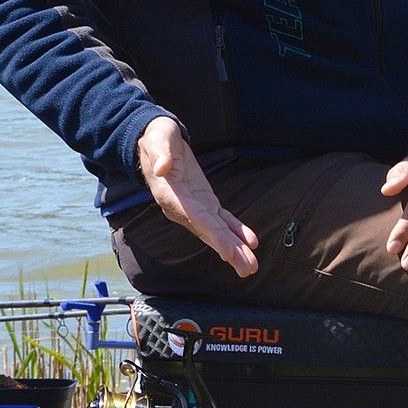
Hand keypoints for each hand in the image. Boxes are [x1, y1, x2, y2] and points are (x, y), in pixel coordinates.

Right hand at [137, 116, 258, 277]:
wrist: (156, 141)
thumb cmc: (157, 138)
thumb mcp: (158, 138)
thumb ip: (160, 152)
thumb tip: (162, 167)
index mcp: (171, 194)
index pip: (195, 218)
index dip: (212, 235)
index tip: (227, 252)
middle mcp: (183, 207)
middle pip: (208, 232)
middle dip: (228, 250)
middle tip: (248, 269)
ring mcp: (195, 207)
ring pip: (217, 231)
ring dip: (235, 248)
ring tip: (251, 266)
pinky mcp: (205, 202)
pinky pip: (222, 219)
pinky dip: (236, 231)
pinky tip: (251, 242)